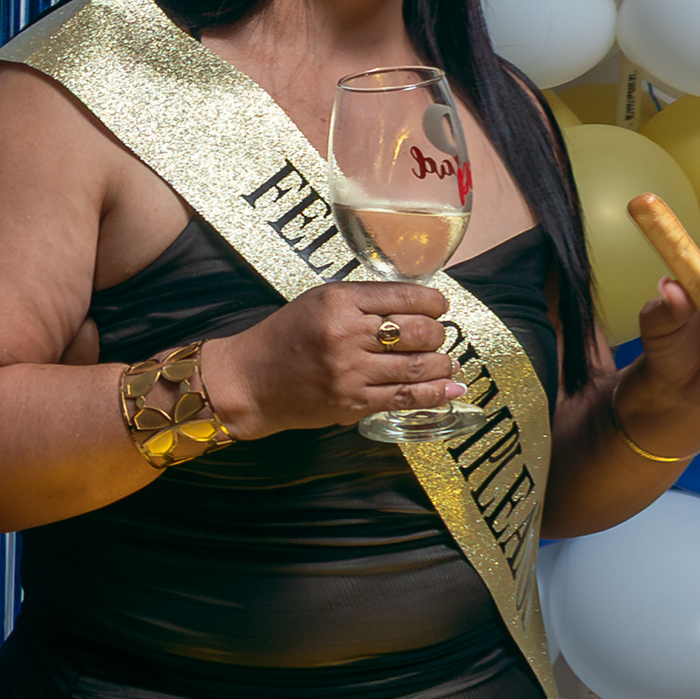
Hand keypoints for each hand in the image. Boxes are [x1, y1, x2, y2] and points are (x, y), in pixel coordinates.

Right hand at [201, 278, 461, 437]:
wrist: (249, 380)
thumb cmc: (284, 337)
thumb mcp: (319, 303)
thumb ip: (363, 302)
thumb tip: (419, 309)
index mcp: (338, 300)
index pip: (406, 296)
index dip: (435, 303)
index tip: (439, 308)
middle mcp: (346, 333)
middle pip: (419, 332)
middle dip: (439, 335)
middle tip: (438, 337)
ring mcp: (350, 371)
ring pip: (418, 367)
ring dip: (443, 365)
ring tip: (448, 363)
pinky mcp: (352, 402)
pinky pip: (406, 398)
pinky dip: (435, 395)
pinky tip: (450, 390)